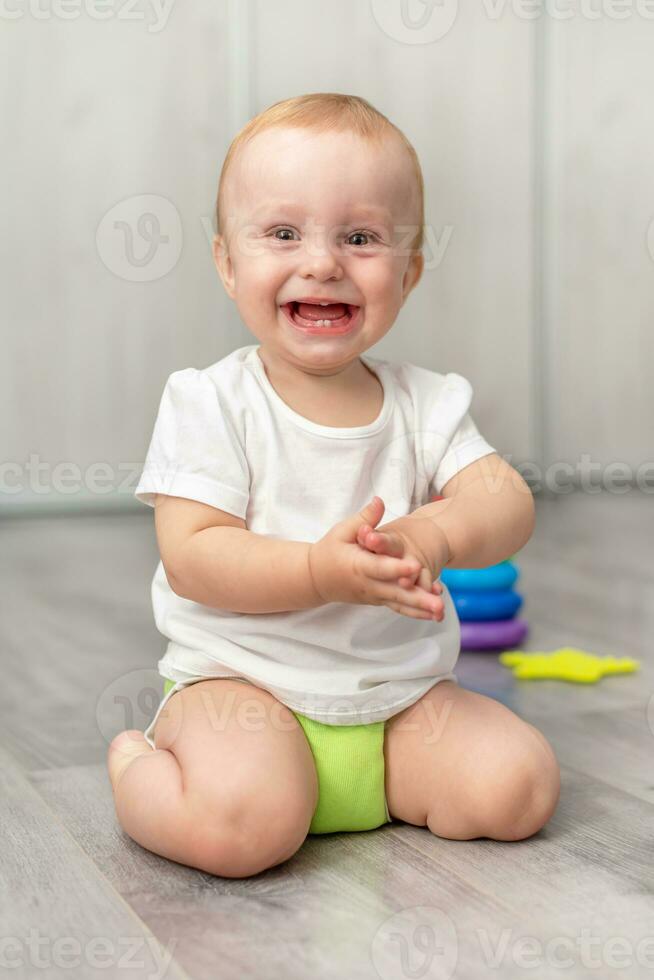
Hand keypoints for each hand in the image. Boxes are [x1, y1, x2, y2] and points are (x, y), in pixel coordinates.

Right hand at [308, 497, 444, 620]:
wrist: (316, 579)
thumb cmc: (330, 550)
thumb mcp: (342, 531)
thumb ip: (364, 518)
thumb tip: (379, 500)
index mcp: (358, 565)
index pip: (380, 567)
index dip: (398, 568)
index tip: (416, 565)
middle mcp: (368, 585)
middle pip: (395, 592)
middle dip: (418, 598)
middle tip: (438, 604)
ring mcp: (374, 596)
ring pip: (399, 604)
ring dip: (421, 609)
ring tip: (440, 612)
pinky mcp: (379, 600)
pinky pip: (399, 607)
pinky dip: (416, 612)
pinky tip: (434, 614)